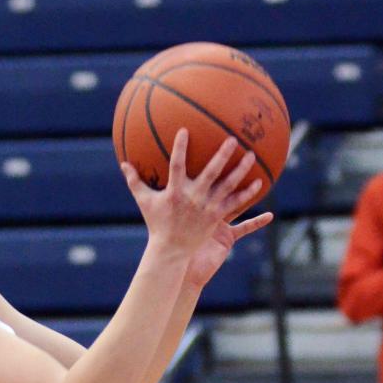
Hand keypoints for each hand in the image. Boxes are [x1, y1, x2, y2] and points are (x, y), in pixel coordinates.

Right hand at [120, 130, 267, 255]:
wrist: (171, 251)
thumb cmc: (157, 224)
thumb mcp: (145, 202)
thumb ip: (135, 182)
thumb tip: (123, 164)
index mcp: (175, 192)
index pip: (177, 166)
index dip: (180, 148)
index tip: (185, 130)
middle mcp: (193, 198)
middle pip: (211, 173)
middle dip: (222, 155)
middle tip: (233, 139)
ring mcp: (207, 208)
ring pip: (227, 186)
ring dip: (240, 170)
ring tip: (251, 155)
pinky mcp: (217, 218)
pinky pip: (235, 204)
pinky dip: (247, 194)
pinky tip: (259, 183)